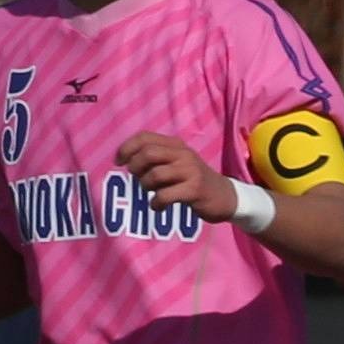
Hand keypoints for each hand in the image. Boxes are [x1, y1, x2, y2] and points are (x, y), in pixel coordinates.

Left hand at [117, 131, 235, 220]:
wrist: (225, 197)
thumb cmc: (193, 181)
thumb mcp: (177, 163)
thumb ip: (156, 159)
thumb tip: (128, 163)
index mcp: (176, 144)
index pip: (145, 137)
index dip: (126, 147)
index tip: (119, 161)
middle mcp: (183, 154)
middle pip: (147, 154)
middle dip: (135, 168)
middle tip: (137, 179)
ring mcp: (190, 171)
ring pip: (154, 175)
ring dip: (146, 187)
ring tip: (152, 193)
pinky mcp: (194, 190)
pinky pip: (164, 195)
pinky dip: (156, 203)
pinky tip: (159, 206)